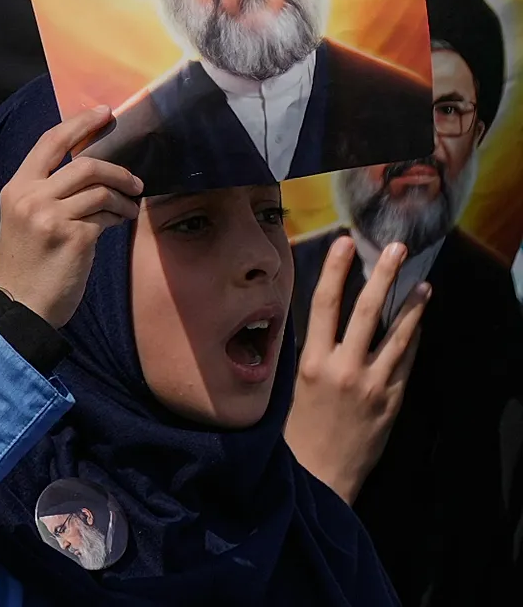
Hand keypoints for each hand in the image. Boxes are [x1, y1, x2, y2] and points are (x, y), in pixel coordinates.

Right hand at [0, 107, 141, 327]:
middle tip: (135, 181)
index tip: (104, 114)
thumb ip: (47, 192)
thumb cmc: (26, 263)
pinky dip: (118, 216)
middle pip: (84, 164)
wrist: (20, 306)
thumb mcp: (25, 219)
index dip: (80, 124)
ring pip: (100, 189)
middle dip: (117, 170)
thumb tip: (91, 169)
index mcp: (16, 188)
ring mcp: (51, 216)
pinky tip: (118, 223)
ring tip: (129, 208)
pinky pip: (107, 215)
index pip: (49, 142)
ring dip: (123, 197)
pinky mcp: (73, 237)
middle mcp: (30, 197)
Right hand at [286, 236, 426, 502]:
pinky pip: (406, 362)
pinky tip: (418, 324)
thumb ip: (310, 354)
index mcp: (311, 362)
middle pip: (367, 311)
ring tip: (423, 284)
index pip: (324, 305)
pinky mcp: (392, 401)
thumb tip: (322, 321)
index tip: (344, 242)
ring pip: (398, 335)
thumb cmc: (296, 430)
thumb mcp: (293, 386)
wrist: (320, 475)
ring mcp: (372, 384)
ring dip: (412, 306)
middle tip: (396, 248)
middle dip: (382, 275)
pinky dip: (412, 340)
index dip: (334, 270)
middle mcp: (343, 368)